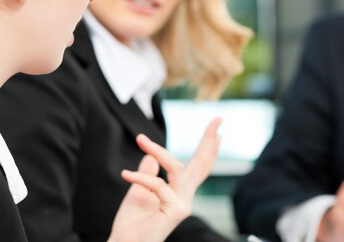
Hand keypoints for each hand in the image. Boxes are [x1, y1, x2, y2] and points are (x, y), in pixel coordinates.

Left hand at [107, 117, 221, 241]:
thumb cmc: (131, 224)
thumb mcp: (138, 191)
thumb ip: (147, 174)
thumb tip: (150, 157)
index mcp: (180, 192)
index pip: (198, 167)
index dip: (208, 149)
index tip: (218, 133)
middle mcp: (186, 197)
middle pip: (201, 164)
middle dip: (209, 140)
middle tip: (218, 119)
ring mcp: (183, 204)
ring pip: (176, 167)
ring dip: (157, 150)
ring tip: (141, 140)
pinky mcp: (175, 211)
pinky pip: (158, 184)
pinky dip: (141, 177)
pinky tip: (125, 174)